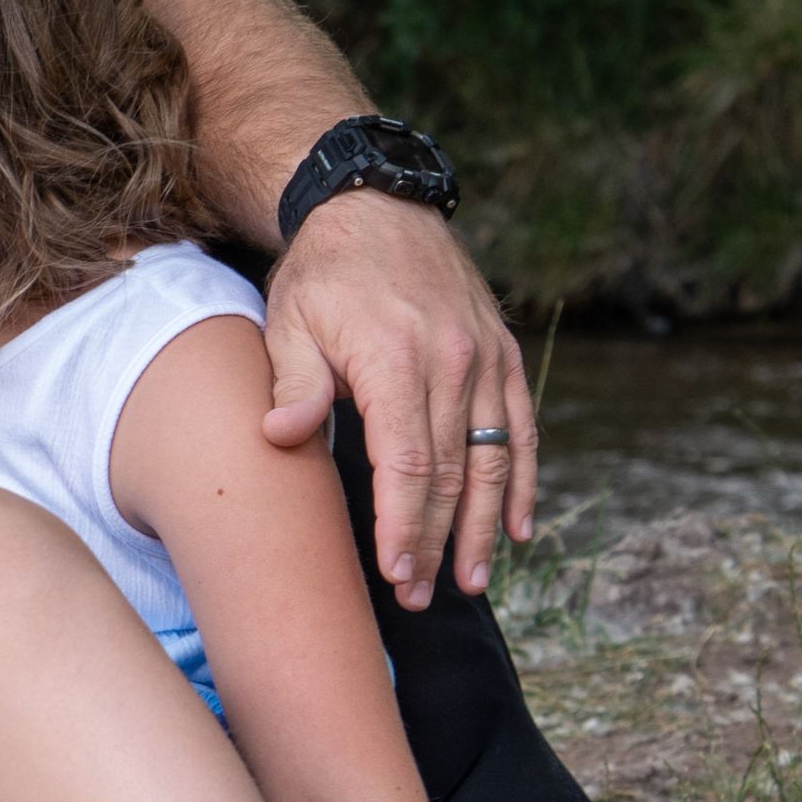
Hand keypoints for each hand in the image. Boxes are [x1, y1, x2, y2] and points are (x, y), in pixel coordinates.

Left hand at [257, 192, 535, 605]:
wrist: (373, 205)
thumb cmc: (321, 273)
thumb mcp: (289, 320)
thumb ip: (294, 383)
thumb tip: (280, 438)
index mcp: (395, 358)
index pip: (407, 462)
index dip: (403, 524)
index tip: (394, 573)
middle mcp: (452, 361)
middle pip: (450, 471)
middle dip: (434, 540)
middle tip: (418, 596)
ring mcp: (485, 357)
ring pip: (492, 457)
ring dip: (483, 525)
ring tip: (469, 581)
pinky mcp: (501, 353)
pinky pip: (519, 426)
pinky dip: (521, 479)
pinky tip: (518, 528)